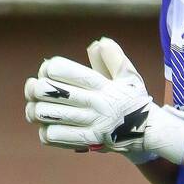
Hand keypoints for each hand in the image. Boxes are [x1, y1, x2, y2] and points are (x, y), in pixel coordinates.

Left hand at [24, 40, 183, 165]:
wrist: (151, 132)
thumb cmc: (134, 102)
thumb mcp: (129, 76)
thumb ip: (113, 58)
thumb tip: (99, 42)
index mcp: (101, 83)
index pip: (63, 70)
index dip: (48, 69)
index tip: (46, 72)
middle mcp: (95, 102)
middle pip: (50, 90)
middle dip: (34, 89)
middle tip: (32, 90)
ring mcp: (92, 122)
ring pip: (49, 114)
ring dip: (36, 112)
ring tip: (34, 111)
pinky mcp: (91, 141)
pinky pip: (57, 136)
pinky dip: (47, 133)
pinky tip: (47, 129)